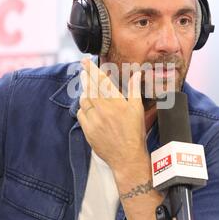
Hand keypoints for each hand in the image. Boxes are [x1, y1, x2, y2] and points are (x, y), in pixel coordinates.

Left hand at [77, 59, 148, 173]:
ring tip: (86, 87)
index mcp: (116, 102)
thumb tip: (136, 73)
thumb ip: (134, 89)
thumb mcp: (138, 109)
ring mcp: (94, 120)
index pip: (101, 80)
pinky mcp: (88, 130)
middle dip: (85, 76)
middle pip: (90, 88)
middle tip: (83, 69)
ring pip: (84, 100)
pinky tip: (86, 106)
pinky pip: (80, 114)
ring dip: (84, 91)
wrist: (127, 157)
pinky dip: (82, 108)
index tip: (85, 61)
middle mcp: (104, 109)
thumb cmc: (135, 133)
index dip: (92, 69)